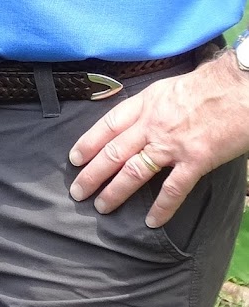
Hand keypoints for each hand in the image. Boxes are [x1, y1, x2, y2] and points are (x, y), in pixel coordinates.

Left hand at [68, 51, 248, 226]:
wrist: (240, 87)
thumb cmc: (210, 85)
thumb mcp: (168, 88)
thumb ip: (151, 106)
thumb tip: (138, 119)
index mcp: (145, 104)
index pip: (108, 126)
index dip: (88, 143)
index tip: (74, 158)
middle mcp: (152, 125)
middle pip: (114, 152)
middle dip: (92, 174)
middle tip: (77, 192)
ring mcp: (172, 144)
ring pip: (134, 171)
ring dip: (115, 192)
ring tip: (101, 207)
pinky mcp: (195, 160)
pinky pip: (173, 189)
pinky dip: (161, 208)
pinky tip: (151, 221)